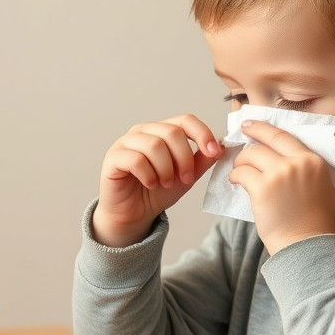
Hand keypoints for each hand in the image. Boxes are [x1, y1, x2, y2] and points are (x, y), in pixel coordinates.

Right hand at [93, 114, 223, 246]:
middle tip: (186, 179)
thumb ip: (202, 161)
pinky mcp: (113, 158)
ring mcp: (126, 142)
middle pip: (172, 132)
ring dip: (166, 169)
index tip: (214, 152)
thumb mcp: (187, 176)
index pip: (185, 120)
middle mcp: (144, 131)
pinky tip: (151, 184)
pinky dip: (149, 175)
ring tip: (165, 184)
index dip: (203, 133)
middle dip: (184, 159)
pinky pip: (135, 159)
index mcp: (162, 131)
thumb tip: (221, 146)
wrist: (134, 214)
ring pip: (154, 145)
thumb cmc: (158, 192)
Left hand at [228, 120, 334, 254]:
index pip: (284, 136)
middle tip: (236, 140)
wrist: (308, 246)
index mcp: (313, 161)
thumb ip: (324, 178)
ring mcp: (278, 175)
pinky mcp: (262, 189)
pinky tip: (235, 182)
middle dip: (248, 138)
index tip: (251, 124)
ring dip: (240, 162)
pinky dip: (235, 177)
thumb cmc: (320, 225)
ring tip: (237, 171)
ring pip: (250, 157)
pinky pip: (242, 174)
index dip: (263, 128)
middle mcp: (296, 163)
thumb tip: (315, 171)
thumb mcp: (333, 194)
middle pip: (264, 142)